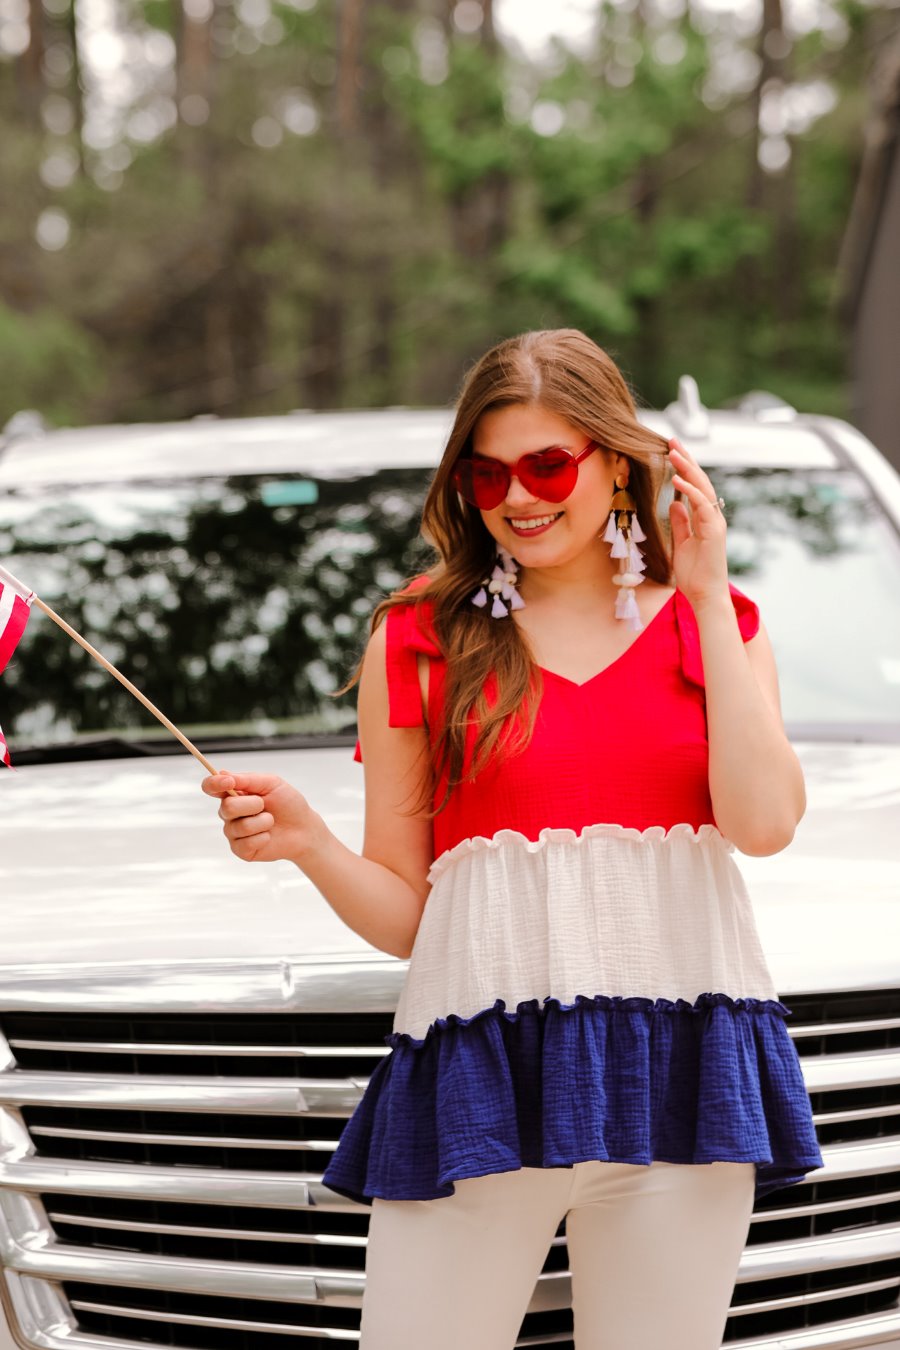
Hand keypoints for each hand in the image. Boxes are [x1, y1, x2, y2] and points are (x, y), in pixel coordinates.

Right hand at [201, 772, 324, 863]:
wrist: (304, 828)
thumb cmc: (288, 803)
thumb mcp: (272, 783)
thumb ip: (248, 779)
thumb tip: (223, 773)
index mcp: (234, 793)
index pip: (211, 787)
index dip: (214, 784)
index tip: (228, 782)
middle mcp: (229, 813)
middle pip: (226, 808)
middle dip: (252, 805)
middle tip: (265, 805)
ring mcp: (233, 832)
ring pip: (239, 826)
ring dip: (262, 822)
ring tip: (271, 821)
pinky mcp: (240, 850)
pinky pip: (245, 844)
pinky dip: (263, 838)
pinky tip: (269, 836)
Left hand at [667, 438, 729, 608]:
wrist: (704, 595)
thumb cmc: (694, 574)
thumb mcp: (681, 543)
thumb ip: (681, 523)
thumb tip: (675, 503)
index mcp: (703, 518)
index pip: (694, 486)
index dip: (684, 468)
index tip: (671, 451)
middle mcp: (712, 517)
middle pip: (700, 481)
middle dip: (686, 459)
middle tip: (672, 440)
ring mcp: (715, 522)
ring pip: (703, 488)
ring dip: (688, 469)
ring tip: (673, 452)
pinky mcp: (714, 531)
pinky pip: (702, 505)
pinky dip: (690, 491)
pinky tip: (677, 479)